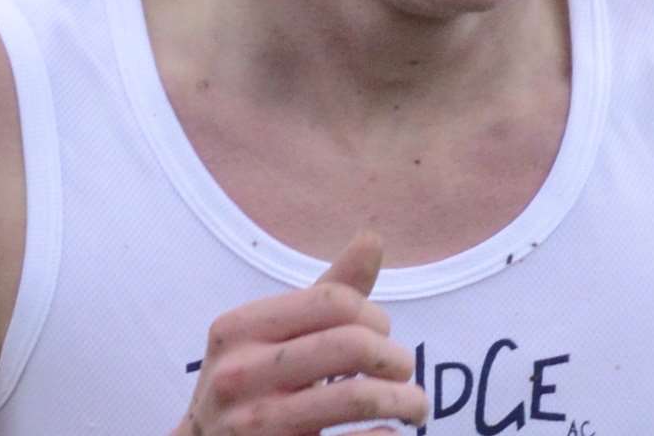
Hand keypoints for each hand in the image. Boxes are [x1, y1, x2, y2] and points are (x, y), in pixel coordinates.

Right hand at [173, 231, 428, 435]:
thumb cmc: (253, 385)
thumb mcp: (272, 337)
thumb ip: (326, 293)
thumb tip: (372, 237)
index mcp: (238, 329)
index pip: (333, 300)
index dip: (374, 315)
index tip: (382, 333)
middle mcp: (239, 374)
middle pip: (352, 345)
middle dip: (397, 357)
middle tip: (404, 370)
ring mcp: (255, 425)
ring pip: (359, 397)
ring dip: (407, 400)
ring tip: (415, 406)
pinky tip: (387, 435)